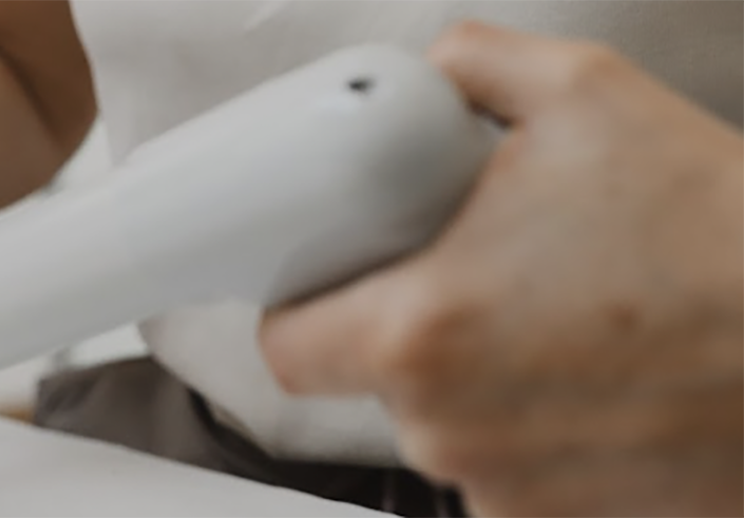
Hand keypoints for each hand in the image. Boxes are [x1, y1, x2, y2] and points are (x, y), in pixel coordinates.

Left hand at [259, 22, 743, 517]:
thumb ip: (468, 67)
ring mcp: (506, 487)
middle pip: (369, 379)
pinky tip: (604, 379)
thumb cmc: (724, 235)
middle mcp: (449, 427)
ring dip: (483, 378)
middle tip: (489, 273)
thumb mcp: (586, 95)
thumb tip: (423, 73)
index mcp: (420, 329)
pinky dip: (540, 427)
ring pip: (446, 424)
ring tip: (569, 324)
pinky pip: (512, 467)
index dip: (307, 302)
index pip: (285, 342)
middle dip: (412, 324)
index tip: (342, 277)